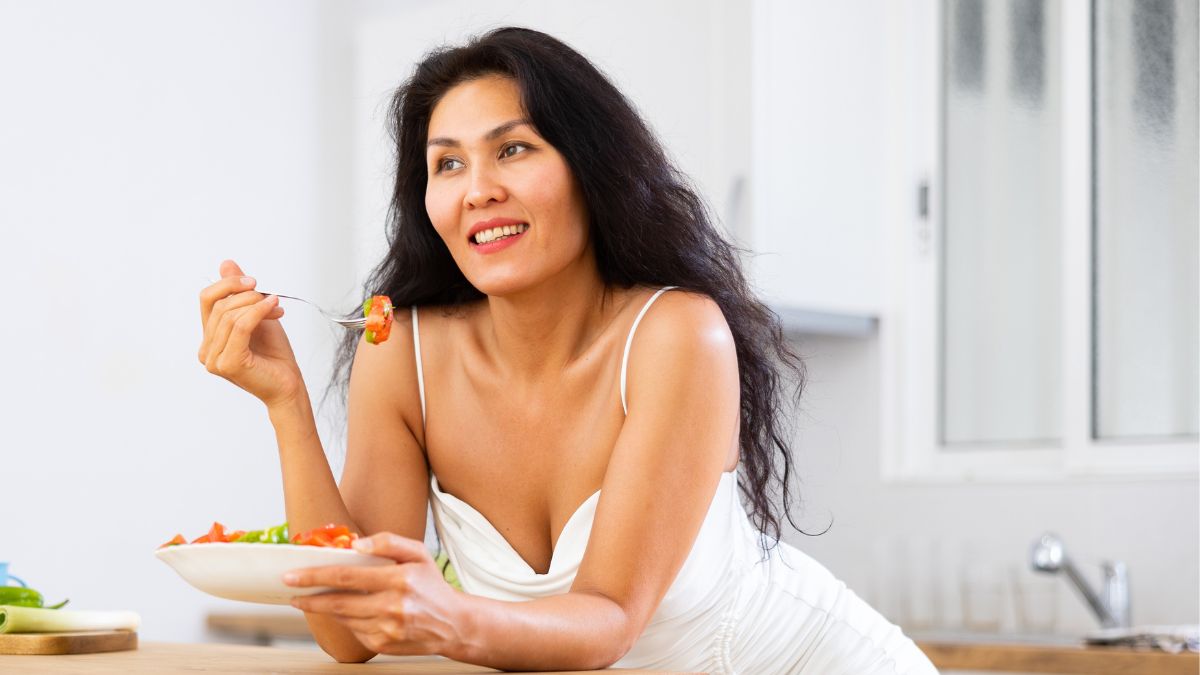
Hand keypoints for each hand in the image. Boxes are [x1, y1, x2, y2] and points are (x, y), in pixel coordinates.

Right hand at [198, 259, 303, 407]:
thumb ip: (239, 293)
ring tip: (275, 305)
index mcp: (209, 338)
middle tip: (270, 296)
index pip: (206, 299)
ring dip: (255, 304)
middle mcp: (206, 350)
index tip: (252, 281)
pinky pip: (240, 327)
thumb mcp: (257, 315)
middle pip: (218, 305)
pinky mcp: (228, 364)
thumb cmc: (274, 354)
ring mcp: (214, 359)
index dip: (228, 284)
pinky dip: (258, 312)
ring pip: (229, 315)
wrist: (289, 385)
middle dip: (246, 294)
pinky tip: (273, 308)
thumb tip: (226, 263)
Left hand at [285, 533, 465, 656]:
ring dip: (325, 608)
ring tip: (316, 598)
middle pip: (337, 602)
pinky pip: (353, 631)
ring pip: (343, 617)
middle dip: (309, 596)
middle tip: (291, 591)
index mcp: (399, 579)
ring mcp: (386, 629)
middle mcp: (392, 606)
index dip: (315, 576)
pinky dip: (346, 619)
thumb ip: (388, 542)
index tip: (293, 575)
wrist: (453, 624)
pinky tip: (349, 611)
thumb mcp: (418, 553)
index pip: (347, 576)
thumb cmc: (432, 585)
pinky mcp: (382, 645)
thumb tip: (355, 544)